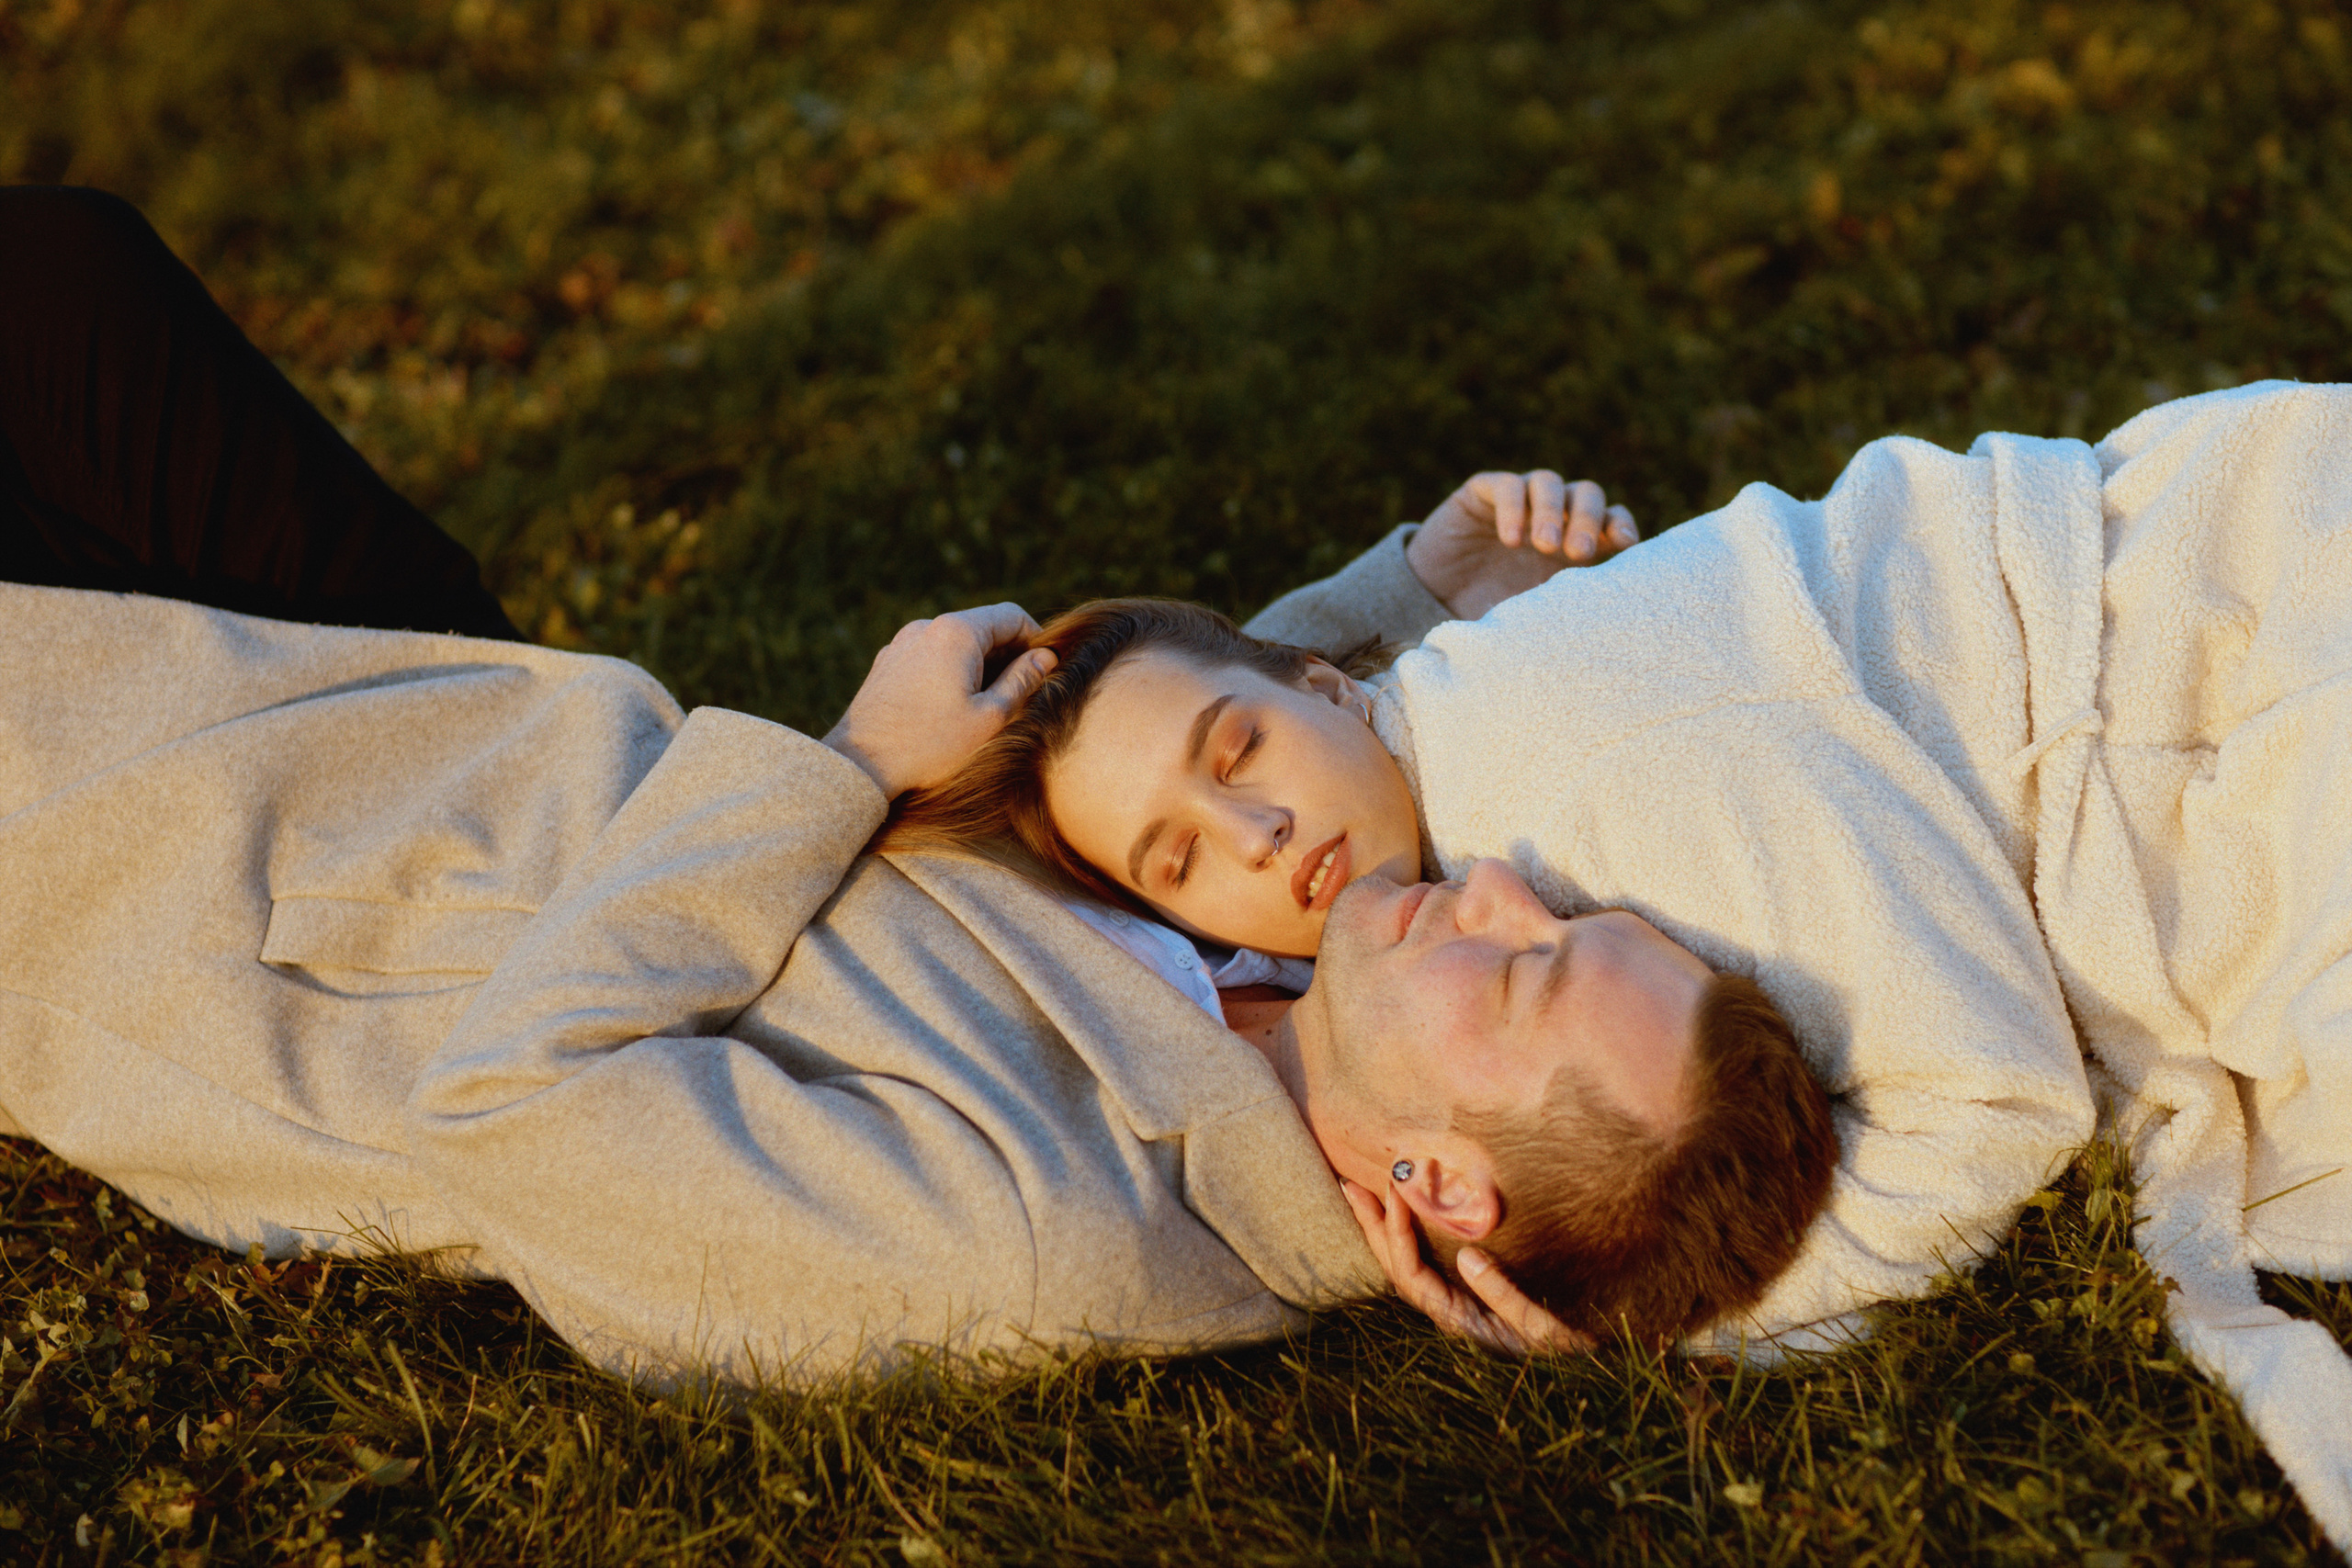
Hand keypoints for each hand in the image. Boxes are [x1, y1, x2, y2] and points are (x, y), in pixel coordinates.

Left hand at [823, 604, 1056, 797]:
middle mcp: (926, 628)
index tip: (1046, 671)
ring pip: (955, 644)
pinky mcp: (886, 664)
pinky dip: (949, 674)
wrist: (858, 765)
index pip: (1012, 616)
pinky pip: (930, 658)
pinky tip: (949, 711)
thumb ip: (1022, 682)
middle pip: (982, 628)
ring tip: (985, 707)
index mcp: (956, 632)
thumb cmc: (929, 745)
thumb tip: (1045, 658)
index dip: (1037, 640)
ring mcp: (901, 644)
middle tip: (1022, 694)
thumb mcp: (990, 718)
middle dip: (1008, 655)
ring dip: (978, 667)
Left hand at [1341, 1177, 1593, 1357]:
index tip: (1395, 1190)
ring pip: (1410, 1265)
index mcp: (1462, 1323)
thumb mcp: (1544, 1328)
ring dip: (1388, 1229)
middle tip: (1350, 1184)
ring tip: (1368, 1193)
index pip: (1412, 1277)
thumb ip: (1505, 1295)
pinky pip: (1429, 1263)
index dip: (1397, 1233)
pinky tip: (1409, 1216)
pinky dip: (1413, 1236)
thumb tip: (1468, 1256)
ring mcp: (1460, 1305)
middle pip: (1399, 1269)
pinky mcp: (1471, 1297)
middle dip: (1374, 1227)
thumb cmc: (1573, 1347)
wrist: (1595, 1363)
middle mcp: (1453, 1315)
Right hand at [1405, 470, 1639, 619]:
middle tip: (1578, 553)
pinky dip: (1512, 508)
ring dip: (1551, 511)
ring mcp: (1519, 499)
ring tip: (1544, 544)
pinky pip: (1506, 486)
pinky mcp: (1483, 491)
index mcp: (1573, 540)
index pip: (1610, 519)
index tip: (1626, 545)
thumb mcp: (1532, 611)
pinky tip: (1511, 539)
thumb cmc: (1489, 608)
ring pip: (1549, 482)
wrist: (1431, 597)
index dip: (1621, 525)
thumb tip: (1603, 620)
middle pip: (1586, 494)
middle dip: (1587, 519)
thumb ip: (1563, 605)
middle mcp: (1551, 514)